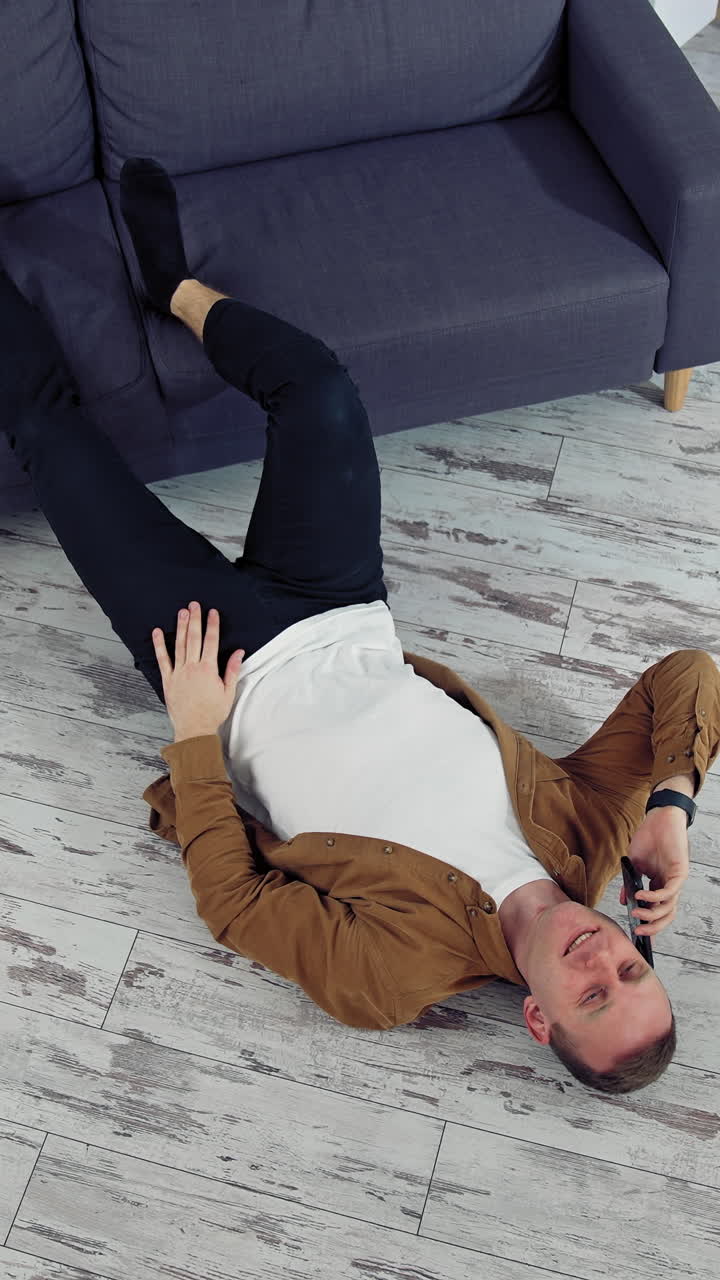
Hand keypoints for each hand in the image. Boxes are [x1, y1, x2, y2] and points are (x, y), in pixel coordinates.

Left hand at [152, 601, 244, 740]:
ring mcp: (178, 673)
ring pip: (179, 645)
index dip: (212, 625)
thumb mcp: (228, 692)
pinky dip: (159, 645)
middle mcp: (192, 668)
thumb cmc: (213, 713)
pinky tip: (157, 632)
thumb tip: (239, 652)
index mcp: (208, 670)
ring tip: (181, 612)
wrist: (194, 729)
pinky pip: (162, 659)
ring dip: (180, 627)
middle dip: (195, 619)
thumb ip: (232, 670)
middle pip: (194, 638)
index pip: (211, 641)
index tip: (212, 612)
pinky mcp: (168, 680)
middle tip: (194, 605)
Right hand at [619, 805, 689, 937]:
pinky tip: (640, 895)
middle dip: (652, 927)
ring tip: (636, 913)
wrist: (659, 818)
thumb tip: (624, 901)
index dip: (649, 924)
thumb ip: (629, 883)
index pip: (656, 910)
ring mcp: (675, 879)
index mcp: (659, 884)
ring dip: (652, 914)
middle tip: (639, 931)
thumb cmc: (648, 838)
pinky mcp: (680, 871)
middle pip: (666, 915)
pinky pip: (668, 891)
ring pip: (668, 907)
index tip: (638, 935)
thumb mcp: (633, 864)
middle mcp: (669, 885)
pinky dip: (654, 897)